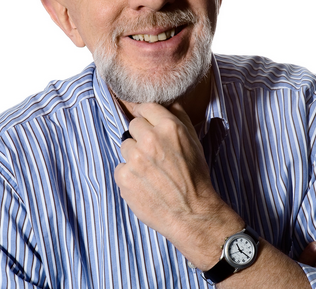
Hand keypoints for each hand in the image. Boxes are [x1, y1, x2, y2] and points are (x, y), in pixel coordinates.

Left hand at [114, 102, 242, 268]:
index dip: (146, 115)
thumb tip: (168, 102)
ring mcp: (135, 159)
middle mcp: (150, 140)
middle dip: (141, 136)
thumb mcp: (194, 140)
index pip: (146, 107)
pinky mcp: (124, 177)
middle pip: (133, 126)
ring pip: (125, 146)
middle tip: (154, 153)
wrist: (192, 213)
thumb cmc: (195, 176)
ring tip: (151, 170)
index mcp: (168, 127)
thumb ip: (179, 117)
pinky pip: (120, 168)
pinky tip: (144, 184)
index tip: (146, 122)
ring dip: (134, 156)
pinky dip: (129, 175)